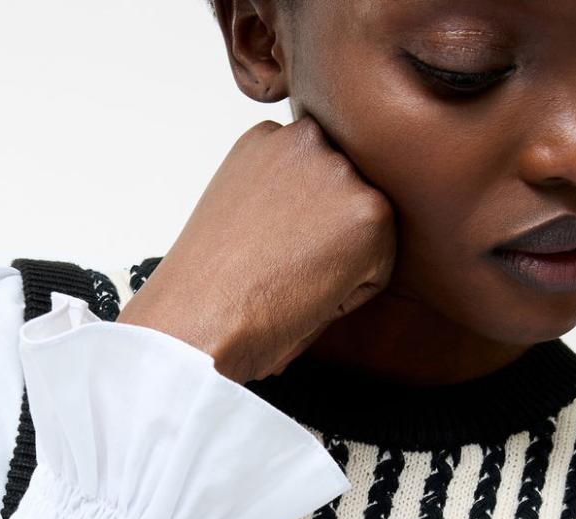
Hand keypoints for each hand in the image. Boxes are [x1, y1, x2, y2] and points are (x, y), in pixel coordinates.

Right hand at [116, 114, 396, 384]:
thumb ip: (280, 196)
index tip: (265, 254)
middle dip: (325, 240)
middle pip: (345, 201)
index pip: (316, 186)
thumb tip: (314, 218)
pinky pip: (379, 268)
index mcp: (268, 138)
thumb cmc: (206, 290)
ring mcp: (341, 172)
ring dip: (340, 265)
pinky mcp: (369, 212)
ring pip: (366, 233)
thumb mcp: (237, 214)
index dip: (296, 234)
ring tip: (290, 282)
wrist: (196, 323)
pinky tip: (308, 295)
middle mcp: (306, 138)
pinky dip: (351, 294)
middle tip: (278, 272)